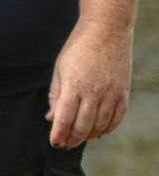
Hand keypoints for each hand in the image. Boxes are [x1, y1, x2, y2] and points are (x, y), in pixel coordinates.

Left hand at [50, 19, 131, 149]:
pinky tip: (99, 131)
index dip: (58, 134)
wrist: (107, 30)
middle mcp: (94, 92)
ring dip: (89, 135)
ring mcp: (111, 93)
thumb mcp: (60, 69)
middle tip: (65, 145)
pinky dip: (108, 127)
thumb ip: (56, 96)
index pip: (64, 118)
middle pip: (83, 125)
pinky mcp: (124, 92)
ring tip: (80, 139)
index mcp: (74, 86)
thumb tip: (51, 118)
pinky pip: (118, 117)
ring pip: (101, 124)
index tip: (54, 143)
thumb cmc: (78, 48)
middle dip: (72, 139)